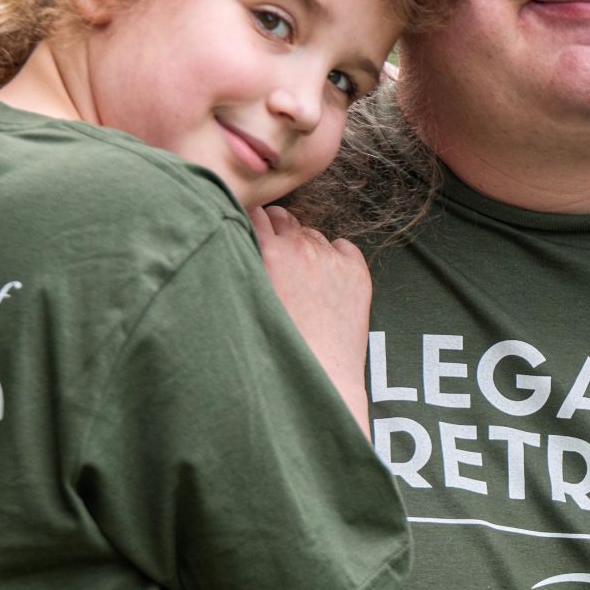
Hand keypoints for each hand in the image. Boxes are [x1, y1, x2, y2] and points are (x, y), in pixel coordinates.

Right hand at [251, 203, 371, 391]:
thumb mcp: (245, 300)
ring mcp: (332, 258)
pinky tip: (325, 280)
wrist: (318, 377)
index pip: (254, 212)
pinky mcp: (357, 272)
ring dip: (304, 245)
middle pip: (284, 218)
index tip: (249, 231)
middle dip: (276, 229)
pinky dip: (335, 256)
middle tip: (273, 251)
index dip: (250, 222)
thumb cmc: (275, 347)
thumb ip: (240, 267)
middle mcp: (301, 248)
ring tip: (299, 276)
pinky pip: (344, 247)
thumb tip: (232, 245)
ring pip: (313, 234)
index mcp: (268, 253)